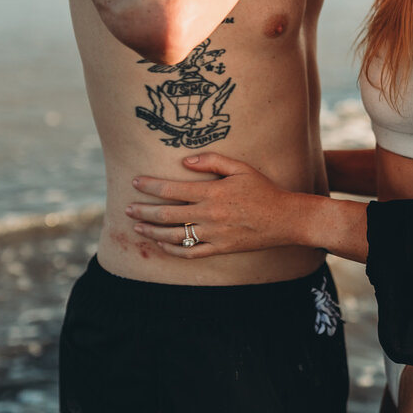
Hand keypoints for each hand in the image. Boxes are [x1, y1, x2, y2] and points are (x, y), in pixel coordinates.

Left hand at [126, 152, 301, 256]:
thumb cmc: (263, 189)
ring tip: (137, 227)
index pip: (172, 188)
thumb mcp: (240, 168)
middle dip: (143, 211)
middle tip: (127, 208)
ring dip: (152, 232)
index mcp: (212, 192)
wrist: (284, 218)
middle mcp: (209, 214)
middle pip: (167, 214)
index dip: (150, 185)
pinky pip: (190, 252)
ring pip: (174, 236)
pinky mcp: (220, 249)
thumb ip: (212, 161)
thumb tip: (186, 161)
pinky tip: (161, 244)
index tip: (135, 182)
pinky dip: (172, 250)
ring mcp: (213, 234)